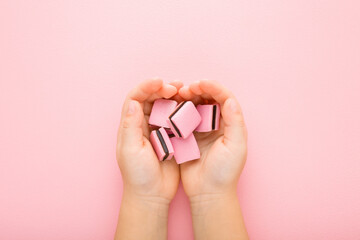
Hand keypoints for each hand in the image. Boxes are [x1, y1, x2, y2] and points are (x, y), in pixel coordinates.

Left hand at [115, 78, 183, 239]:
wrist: (152, 194)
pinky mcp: (171, 136)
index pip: (135, 98)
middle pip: (151, 98)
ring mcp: (158, 129)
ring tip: (185, 90)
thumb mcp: (131, 151)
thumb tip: (133, 101)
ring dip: (174, 97)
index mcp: (131, 125)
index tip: (159, 82)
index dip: (146, 87)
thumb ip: (130, 126)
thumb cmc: (137, 175)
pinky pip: (177, 118)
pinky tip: (192, 106)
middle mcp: (143, 124)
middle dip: (162, 88)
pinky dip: (183, 110)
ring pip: (165, 106)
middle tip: (176, 86)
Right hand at [178, 80, 247, 239]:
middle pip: (208, 98)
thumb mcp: (235, 147)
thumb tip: (230, 100)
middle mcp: (216, 123)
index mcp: (230, 124)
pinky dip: (177, 109)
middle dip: (199, 89)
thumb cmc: (225, 172)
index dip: (213, 87)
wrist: (207, 193)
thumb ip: (235, 123)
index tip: (200, 83)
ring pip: (194, 106)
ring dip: (187, 97)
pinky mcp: (187, 136)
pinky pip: (182, 118)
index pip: (224, 98)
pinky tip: (171, 106)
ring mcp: (201, 129)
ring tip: (178, 94)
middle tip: (187, 88)